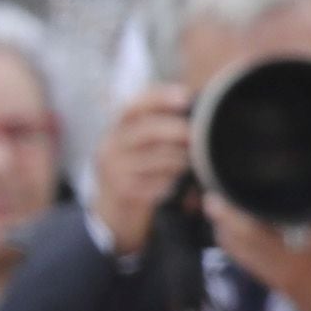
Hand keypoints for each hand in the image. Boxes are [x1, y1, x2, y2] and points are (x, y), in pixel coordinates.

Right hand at [88, 82, 192, 244]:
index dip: (159, 98)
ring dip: (181, 160)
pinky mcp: (123, 192)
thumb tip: (196, 110)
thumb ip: (161, 132)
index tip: (185, 95)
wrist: (113, 216)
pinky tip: (183, 185)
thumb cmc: (137, 176)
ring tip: (197, 163)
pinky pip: (157, 184)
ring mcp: (114, 170)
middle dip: (177, 130)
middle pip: (147, 131)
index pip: (134, 106)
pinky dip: (174, 183)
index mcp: (117, 130)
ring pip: (157, 159)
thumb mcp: (141, 150)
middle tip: (199, 135)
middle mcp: (111, 146)